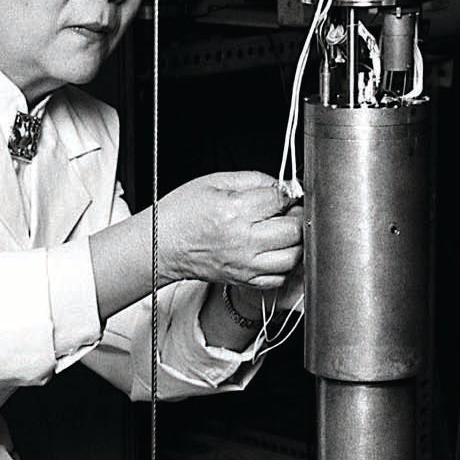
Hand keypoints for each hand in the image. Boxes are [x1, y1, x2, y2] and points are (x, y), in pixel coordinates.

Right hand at [154, 171, 303, 291]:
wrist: (162, 244)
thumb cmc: (182, 213)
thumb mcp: (215, 181)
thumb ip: (254, 179)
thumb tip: (282, 185)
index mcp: (236, 211)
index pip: (282, 200)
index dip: (290, 192)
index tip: (286, 192)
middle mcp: (244, 240)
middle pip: (295, 229)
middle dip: (297, 216)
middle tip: (288, 210)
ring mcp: (246, 264)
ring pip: (293, 256)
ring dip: (295, 242)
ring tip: (284, 231)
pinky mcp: (245, 279)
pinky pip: (280, 277)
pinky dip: (285, 264)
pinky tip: (275, 251)